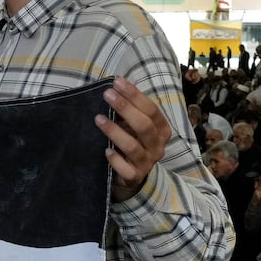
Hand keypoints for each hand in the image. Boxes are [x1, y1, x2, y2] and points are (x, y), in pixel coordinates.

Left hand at [96, 77, 170, 201]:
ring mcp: (147, 163)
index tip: (117, 83)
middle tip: (107, 95)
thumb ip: (129, 111)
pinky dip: (116, 160)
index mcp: (161, 129)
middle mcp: (157, 146)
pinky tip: (105, 151)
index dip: (135, 95)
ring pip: (133, 146)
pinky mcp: (135, 177)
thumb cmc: (133, 141)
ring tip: (98, 119)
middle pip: (144, 126)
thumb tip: (113, 89)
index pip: (151, 109)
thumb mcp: (134, 125)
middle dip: (125, 108)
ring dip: (115, 131)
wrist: (132, 175)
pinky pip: (126, 170)